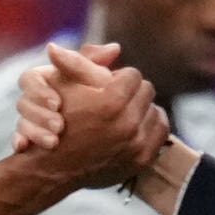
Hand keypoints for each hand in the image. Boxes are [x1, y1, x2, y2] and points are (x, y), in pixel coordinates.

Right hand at [11, 42, 115, 152]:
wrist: (98, 131)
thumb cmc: (96, 96)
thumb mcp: (97, 79)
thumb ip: (102, 66)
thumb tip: (114, 49)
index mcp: (45, 79)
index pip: (29, 78)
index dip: (40, 91)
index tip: (58, 103)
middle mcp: (34, 98)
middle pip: (23, 103)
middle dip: (41, 115)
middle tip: (59, 125)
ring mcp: (30, 119)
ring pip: (22, 123)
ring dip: (36, 132)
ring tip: (54, 141)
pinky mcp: (30, 139)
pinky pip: (18, 140)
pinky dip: (21, 142)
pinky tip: (26, 148)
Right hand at [25, 43, 167, 188]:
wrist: (54, 167)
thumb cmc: (56, 122)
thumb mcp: (63, 86)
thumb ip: (86, 61)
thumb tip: (115, 46)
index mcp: (110, 102)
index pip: (132, 75)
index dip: (119, 77)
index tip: (109, 84)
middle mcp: (127, 124)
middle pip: (146, 91)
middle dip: (132, 91)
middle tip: (117, 98)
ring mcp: (137, 144)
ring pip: (155, 110)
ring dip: (141, 109)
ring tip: (124, 112)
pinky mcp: (142, 159)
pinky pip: (161, 131)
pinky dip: (149, 126)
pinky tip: (134, 125)